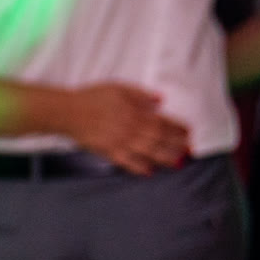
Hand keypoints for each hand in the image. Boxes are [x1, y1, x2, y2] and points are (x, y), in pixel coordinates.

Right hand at [47, 82, 188, 174]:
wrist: (69, 111)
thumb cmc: (92, 97)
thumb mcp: (118, 88)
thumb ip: (140, 94)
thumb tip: (160, 100)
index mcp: (135, 111)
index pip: (162, 121)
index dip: (177, 128)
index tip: (188, 132)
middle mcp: (131, 128)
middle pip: (159, 139)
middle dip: (177, 145)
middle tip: (190, 150)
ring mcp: (121, 142)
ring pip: (148, 152)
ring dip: (165, 158)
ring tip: (178, 162)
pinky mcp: (109, 152)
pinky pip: (128, 162)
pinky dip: (140, 168)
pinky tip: (150, 172)